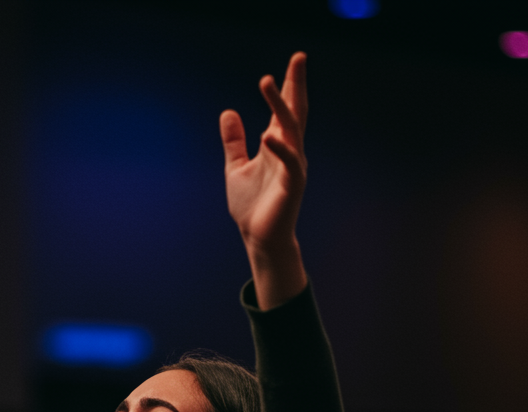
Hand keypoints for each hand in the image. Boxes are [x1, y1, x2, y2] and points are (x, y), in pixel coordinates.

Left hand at [221, 52, 307, 308]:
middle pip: (294, 112)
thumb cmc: (251, 205)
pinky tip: (268, 135)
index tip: (294, 60)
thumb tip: (228, 112)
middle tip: (298, 57)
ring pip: (291, 130)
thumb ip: (234, 141)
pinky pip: (290, 163)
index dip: (287, 85)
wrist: (258, 238)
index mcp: (276, 145)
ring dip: (281, 106)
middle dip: (296, 85)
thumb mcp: (235, 167)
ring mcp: (292, 167)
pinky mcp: (292, 186)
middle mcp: (288, 151)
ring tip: (267, 83)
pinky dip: (280, 149)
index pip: (284, 109)